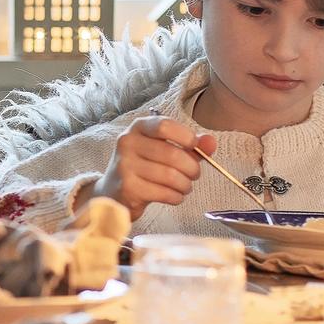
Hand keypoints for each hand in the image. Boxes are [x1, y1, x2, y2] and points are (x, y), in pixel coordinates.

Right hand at [92, 116, 215, 219]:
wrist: (113, 192)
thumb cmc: (143, 168)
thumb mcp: (164, 150)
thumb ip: (189, 145)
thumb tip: (211, 142)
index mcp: (138, 128)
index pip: (164, 126)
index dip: (186, 137)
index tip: (194, 147)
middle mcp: (127, 143)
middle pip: (172, 154)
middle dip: (192, 168)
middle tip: (194, 175)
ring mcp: (125, 166)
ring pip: (170, 176)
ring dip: (185, 185)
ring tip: (185, 187)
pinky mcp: (128, 188)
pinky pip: (164, 193)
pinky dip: (176, 197)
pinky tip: (174, 196)